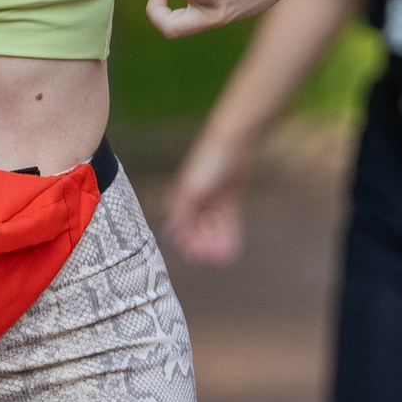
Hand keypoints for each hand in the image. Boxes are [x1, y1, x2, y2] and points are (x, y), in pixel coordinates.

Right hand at [163, 134, 250, 264]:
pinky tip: (232, 250)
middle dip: (205, 246)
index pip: (181, 228)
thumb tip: (169, 233)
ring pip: (214, 229)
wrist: (231, 144)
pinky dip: (229, 236)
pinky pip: (228, 223)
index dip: (188, 243)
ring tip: (225, 257)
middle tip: (214, 257)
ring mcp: (213, 202)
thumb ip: (181, 212)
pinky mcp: (229, 201)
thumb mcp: (191, 189)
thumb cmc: (206, 163)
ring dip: (217, 244)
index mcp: (181, 199)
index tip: (196, 255)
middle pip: (198, 231)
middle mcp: (195, 203)